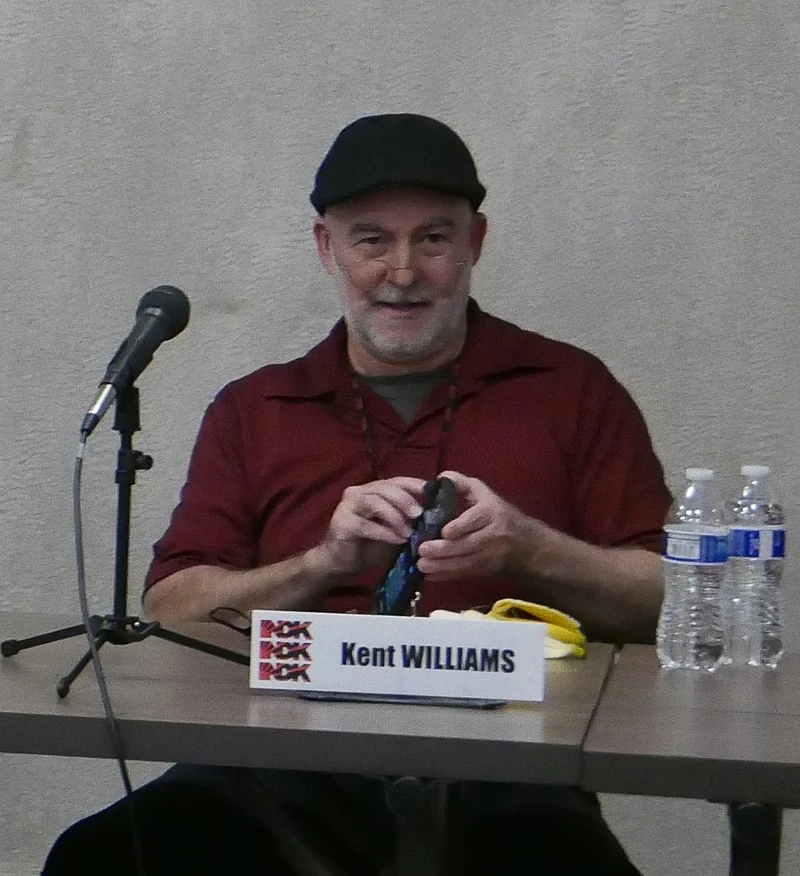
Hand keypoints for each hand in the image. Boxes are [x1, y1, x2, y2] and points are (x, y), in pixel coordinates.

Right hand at [305, 477, 426, 577]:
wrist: (340, 564)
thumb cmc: (368, 546)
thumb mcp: (393, 530)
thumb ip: (406, 519)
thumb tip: (431, 514)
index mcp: (370, 490)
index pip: (394, 481)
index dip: (412, 484)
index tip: (430, 492)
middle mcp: (357, 493)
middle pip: (384, 488)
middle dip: (405, 500)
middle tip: (419, 514)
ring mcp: (347, 506)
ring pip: (375, 502)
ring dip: (395, 516)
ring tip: (409, 531)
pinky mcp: (341, 523)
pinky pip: (366, 525)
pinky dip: (385, 532)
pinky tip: (397, 540)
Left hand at [416, 471, 538, 581]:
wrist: (526, 542)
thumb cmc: (497, 512)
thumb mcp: (483, 492)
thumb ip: (461, 483)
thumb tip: (440, 478)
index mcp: (492, 512)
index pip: (476, 519)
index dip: (461, 526)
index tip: (444, 531)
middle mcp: (493, 534)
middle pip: (468, 544)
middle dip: (444, 549)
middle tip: (422, 550)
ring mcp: (490, 555)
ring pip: (466, 562)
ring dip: (442, 565)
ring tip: (422, 565)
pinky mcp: (485, 570)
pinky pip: (465, 574)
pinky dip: (446, 576)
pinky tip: (430, 576)